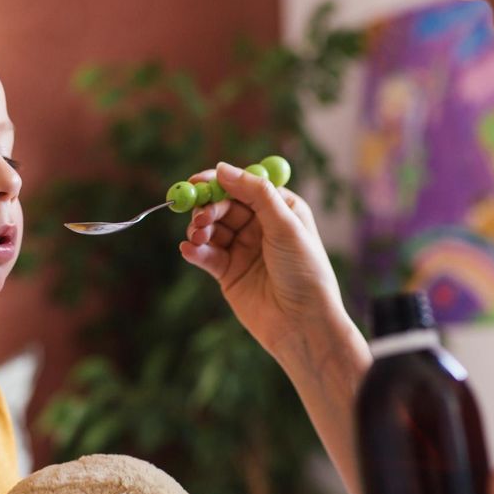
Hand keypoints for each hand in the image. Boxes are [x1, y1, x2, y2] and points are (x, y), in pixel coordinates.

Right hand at [180, 162, 352, 362]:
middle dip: (208, 207)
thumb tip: (223, 168)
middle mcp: (261, 226)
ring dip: (199, 228)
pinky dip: (194, 251)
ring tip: (198, 237)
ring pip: (211, 229)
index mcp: (281, 209)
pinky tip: (189, 250)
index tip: (198, 181)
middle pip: (224, 205)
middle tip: (199, 217)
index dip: (220, 181)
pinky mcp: (229, 273)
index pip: (245, 186)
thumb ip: (256, 194)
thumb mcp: (286, 226)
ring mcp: (243, 250)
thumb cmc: (305, 272)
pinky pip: (206, 256)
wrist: (303, 324)